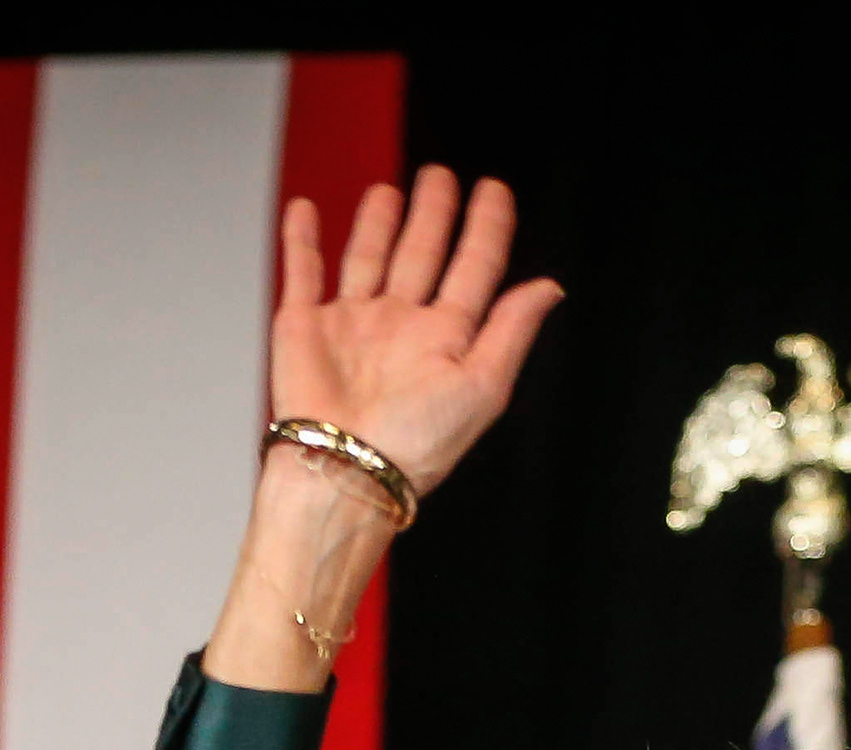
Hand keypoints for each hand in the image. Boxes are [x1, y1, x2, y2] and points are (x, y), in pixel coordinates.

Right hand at [272, 166, 558, 497]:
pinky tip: (305, 210)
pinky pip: (303, 272)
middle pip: (422, 255)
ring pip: (368, 258)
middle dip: (432, 214)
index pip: (474, 268)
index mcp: (445, 340)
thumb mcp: (483, 385)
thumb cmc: (414, 444)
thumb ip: (513, 330)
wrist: (344, 471)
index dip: (487, 227)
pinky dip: (302, 240)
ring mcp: (352, 324)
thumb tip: (548, 289)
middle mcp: (400, 328)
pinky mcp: (305, 326)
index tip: (494, 192)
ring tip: (388, 191)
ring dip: (378, 224)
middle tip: (439, 178)